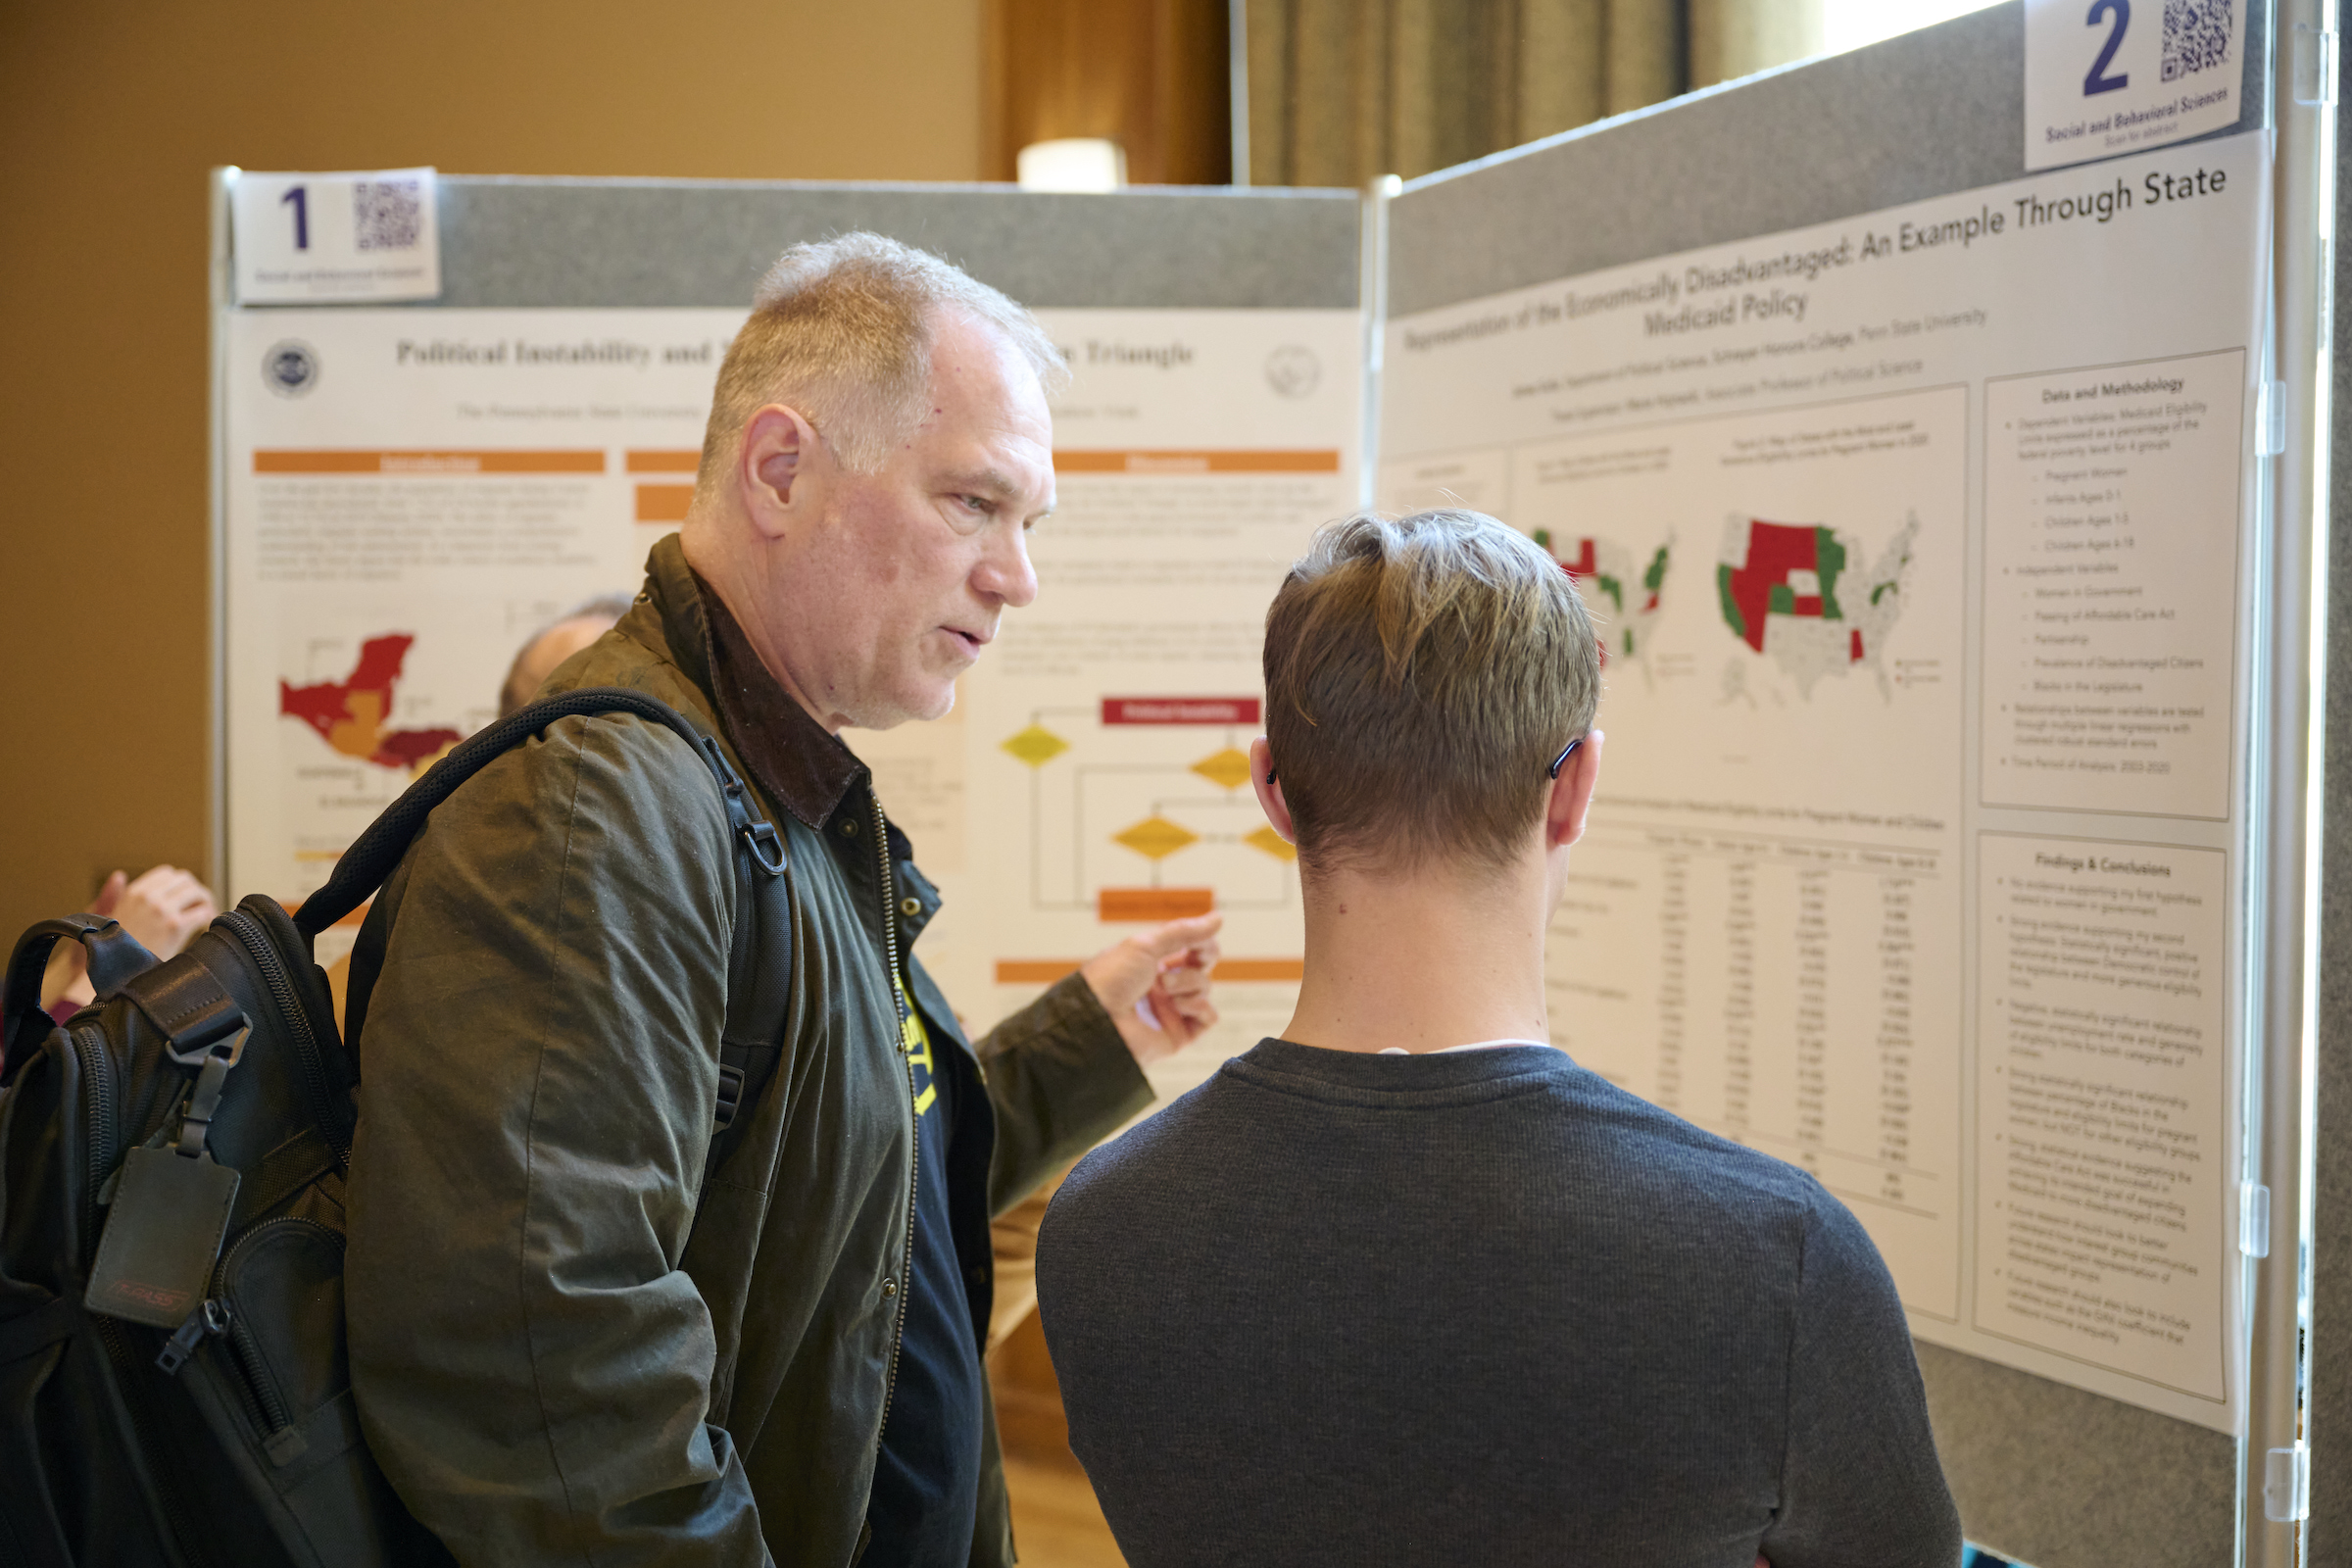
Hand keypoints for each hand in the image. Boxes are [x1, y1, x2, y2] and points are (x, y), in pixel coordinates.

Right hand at [105, 865, 218, 959]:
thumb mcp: (109, 917)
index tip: (185, 897)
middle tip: (201, 907)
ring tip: (204, 917)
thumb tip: (120, 876)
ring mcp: (162, 910)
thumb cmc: (116, 949)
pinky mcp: (175, 926)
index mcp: (133, 893)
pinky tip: (203, 928)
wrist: (116, 973)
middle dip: (196, 892)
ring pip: (197, 891)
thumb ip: (114, 896)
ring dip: (205, 903)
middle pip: (186, 879)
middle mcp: (147, 897)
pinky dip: (208, 918)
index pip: (167, 873)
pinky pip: (202, 912)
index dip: (180, 884)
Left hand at [1078, 914, 1222, 1067]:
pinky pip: (1208, 1016)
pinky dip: (1199, 1006)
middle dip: (1198, 960)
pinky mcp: (1179, 1033)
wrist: (1096, 1020)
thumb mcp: (1146, 945)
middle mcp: (1163, 985)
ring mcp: (1171, 1009)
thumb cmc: (1110, 979)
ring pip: (1205, 987)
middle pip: (1202, 965)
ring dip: (1189, 983)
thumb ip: (1184, 931)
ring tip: (1164, 989)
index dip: (1201, 940)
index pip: (1192, 946)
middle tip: (1178, 962)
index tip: (1199, 939)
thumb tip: (1218, 917)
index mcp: (1152, 962)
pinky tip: (1179, 1005)